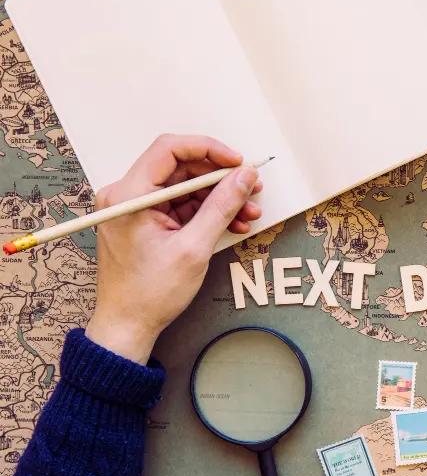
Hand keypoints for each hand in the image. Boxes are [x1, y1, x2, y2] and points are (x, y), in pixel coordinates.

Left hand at [85, 135, 263, 363]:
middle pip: (181, 168)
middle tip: (250, 188)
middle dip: (220, 178)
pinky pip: (181, 205)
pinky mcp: (145, 221)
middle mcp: (128, 195)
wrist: (127, 326)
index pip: (170, 150)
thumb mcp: (194, 247)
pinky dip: (207, 213)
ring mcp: (136, 208)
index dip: (209, 150)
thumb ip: (222, 206)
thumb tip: (244, 177)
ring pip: (185, 187)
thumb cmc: (149, 294)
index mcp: (129, 195)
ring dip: (219, 198)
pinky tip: (232, 224)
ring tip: (247, 214)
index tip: (237, 162)